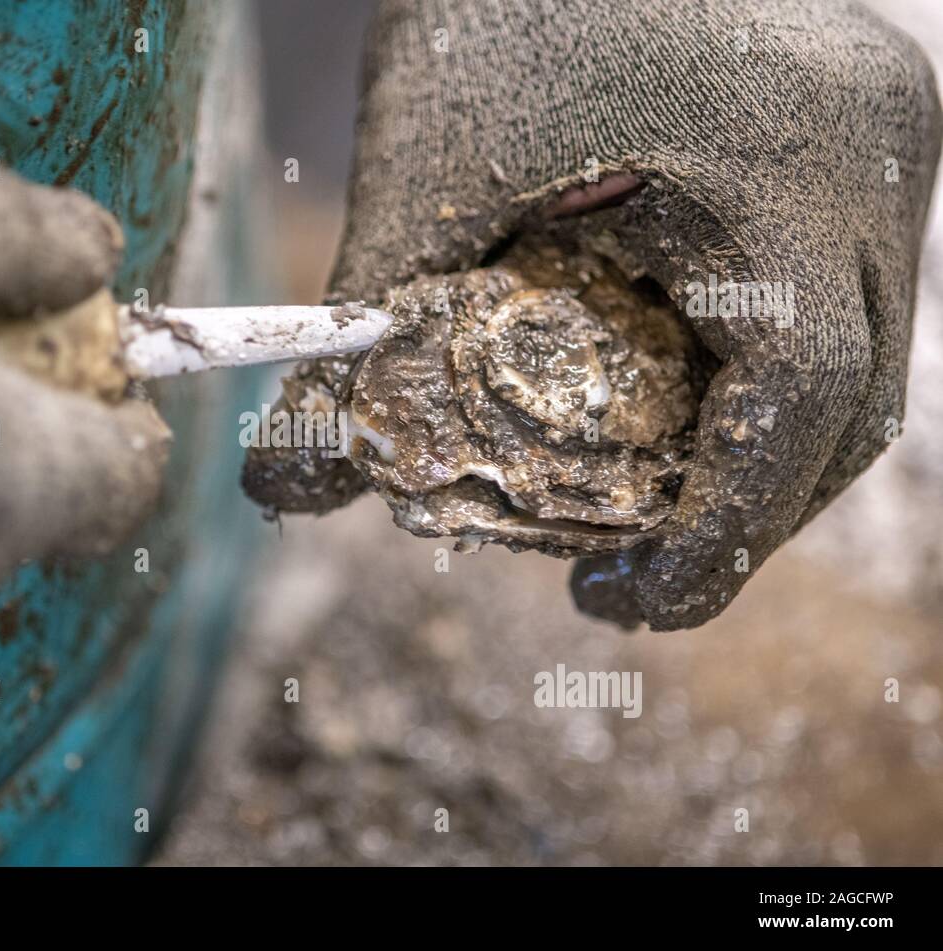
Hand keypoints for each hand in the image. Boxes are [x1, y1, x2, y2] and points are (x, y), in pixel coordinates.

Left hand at [250, 0, 940, 629]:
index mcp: (796, 169)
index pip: (800, 408)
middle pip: (844, 408)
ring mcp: (881, 144)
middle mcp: (875, 159)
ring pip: (853, 360)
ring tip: (641, 502)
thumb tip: (280, 489)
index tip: (617, 601)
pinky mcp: (852, 137)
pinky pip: (833, 294)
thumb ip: (362, 344)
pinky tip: (666, 396)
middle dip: (738, 512)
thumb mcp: (423, 178)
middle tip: (621, 568)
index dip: (720, 536)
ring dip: (752, 452)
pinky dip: (755, 372)